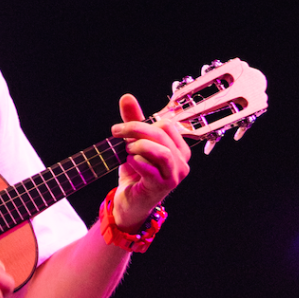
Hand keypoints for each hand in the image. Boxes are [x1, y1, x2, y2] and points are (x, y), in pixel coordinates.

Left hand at [110, 94, 189, 231]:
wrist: (130, 200)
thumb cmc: (137, 171)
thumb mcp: (134, 142)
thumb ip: (133, 120)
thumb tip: (127, 97)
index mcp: (179, 148)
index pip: (167, 125)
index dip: (143, 123)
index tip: (122, 129)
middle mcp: (182, 162)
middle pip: (162, 135)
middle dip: (135, 129)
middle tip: (117, 132)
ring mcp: (174, 176)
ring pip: (160, 152)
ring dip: (138, 146)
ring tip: (127, 150)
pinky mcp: (162, 187)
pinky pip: (151, 169)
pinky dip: (136, 162)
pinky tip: (129, 162)